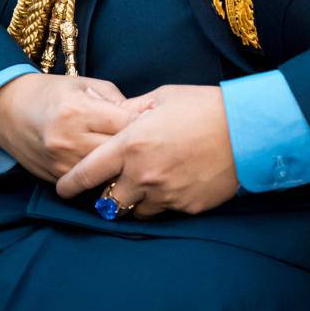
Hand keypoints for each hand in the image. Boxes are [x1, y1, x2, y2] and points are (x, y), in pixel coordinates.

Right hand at [0, 72, 148, 182]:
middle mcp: (68, 140)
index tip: (161, 123)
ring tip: (141, 159)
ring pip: (106, 174)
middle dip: (140, 149)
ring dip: (124, 167)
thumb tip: (145, 116)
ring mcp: (61, 163)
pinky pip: (89, 183)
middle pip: (119, 154)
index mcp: (78, 110)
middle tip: (157, 145)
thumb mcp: (84, 84)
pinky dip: (104, 176)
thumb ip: (115, 100)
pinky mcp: (55, 178)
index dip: (146, 125)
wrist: (7, 109)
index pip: (125, 124)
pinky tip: (116, 168)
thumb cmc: (51, 91)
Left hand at [55, 84, 238, 216]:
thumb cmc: (203, 106)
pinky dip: (162, 202)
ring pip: (134, 211)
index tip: (63, 189)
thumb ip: (131, 111)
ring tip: (144, 186)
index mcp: (131, 144)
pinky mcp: (186, 206)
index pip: (87, 173)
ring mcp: (165, 194)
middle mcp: (143, 174)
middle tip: (109, 187)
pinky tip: (173, 185)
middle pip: (107, 200)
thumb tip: (115, 117)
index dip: (70, 184)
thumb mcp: (162, 98)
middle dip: (105, 195)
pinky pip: (163, 211)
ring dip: (134, 201)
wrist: (246, 129)